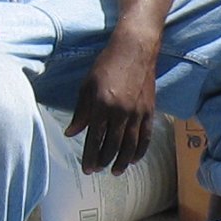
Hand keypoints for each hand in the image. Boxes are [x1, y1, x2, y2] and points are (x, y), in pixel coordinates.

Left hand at [67, 29, 159, 174]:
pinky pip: (146, 136)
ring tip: (115, 171)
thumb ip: (80, 111)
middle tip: (97, 170)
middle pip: (112, 145)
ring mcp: (137, 112)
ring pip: (130, 144)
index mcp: (102, 105)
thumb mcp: (87, 85)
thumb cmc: (107, 64)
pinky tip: (134, 159)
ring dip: (122, 161)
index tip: (86, 168)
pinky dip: (140, 150)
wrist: (135, 48)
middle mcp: (121, 111)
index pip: (94, 138)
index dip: (90, 155)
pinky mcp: (149, 110)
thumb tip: (71, 133)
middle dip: (103, 161)